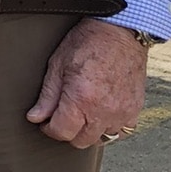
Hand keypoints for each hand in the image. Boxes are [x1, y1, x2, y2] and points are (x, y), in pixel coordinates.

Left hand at [27, 19, 147, 148]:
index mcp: (82, 100)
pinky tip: (103, 113)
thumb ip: (47, 96)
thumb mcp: (58, 64)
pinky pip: (122, 131)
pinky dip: (111, 127)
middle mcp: (104, 111)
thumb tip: (35, 117)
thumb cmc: (88, 42)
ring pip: (102, 138)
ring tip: (84, 113)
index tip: (47, 121)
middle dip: (68, 131)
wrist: (121, 30)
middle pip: (81, 141)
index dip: (50, 129)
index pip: (62, 133)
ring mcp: (122, 111)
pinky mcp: (135, 108)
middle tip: (64, 116)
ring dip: (90, 130)